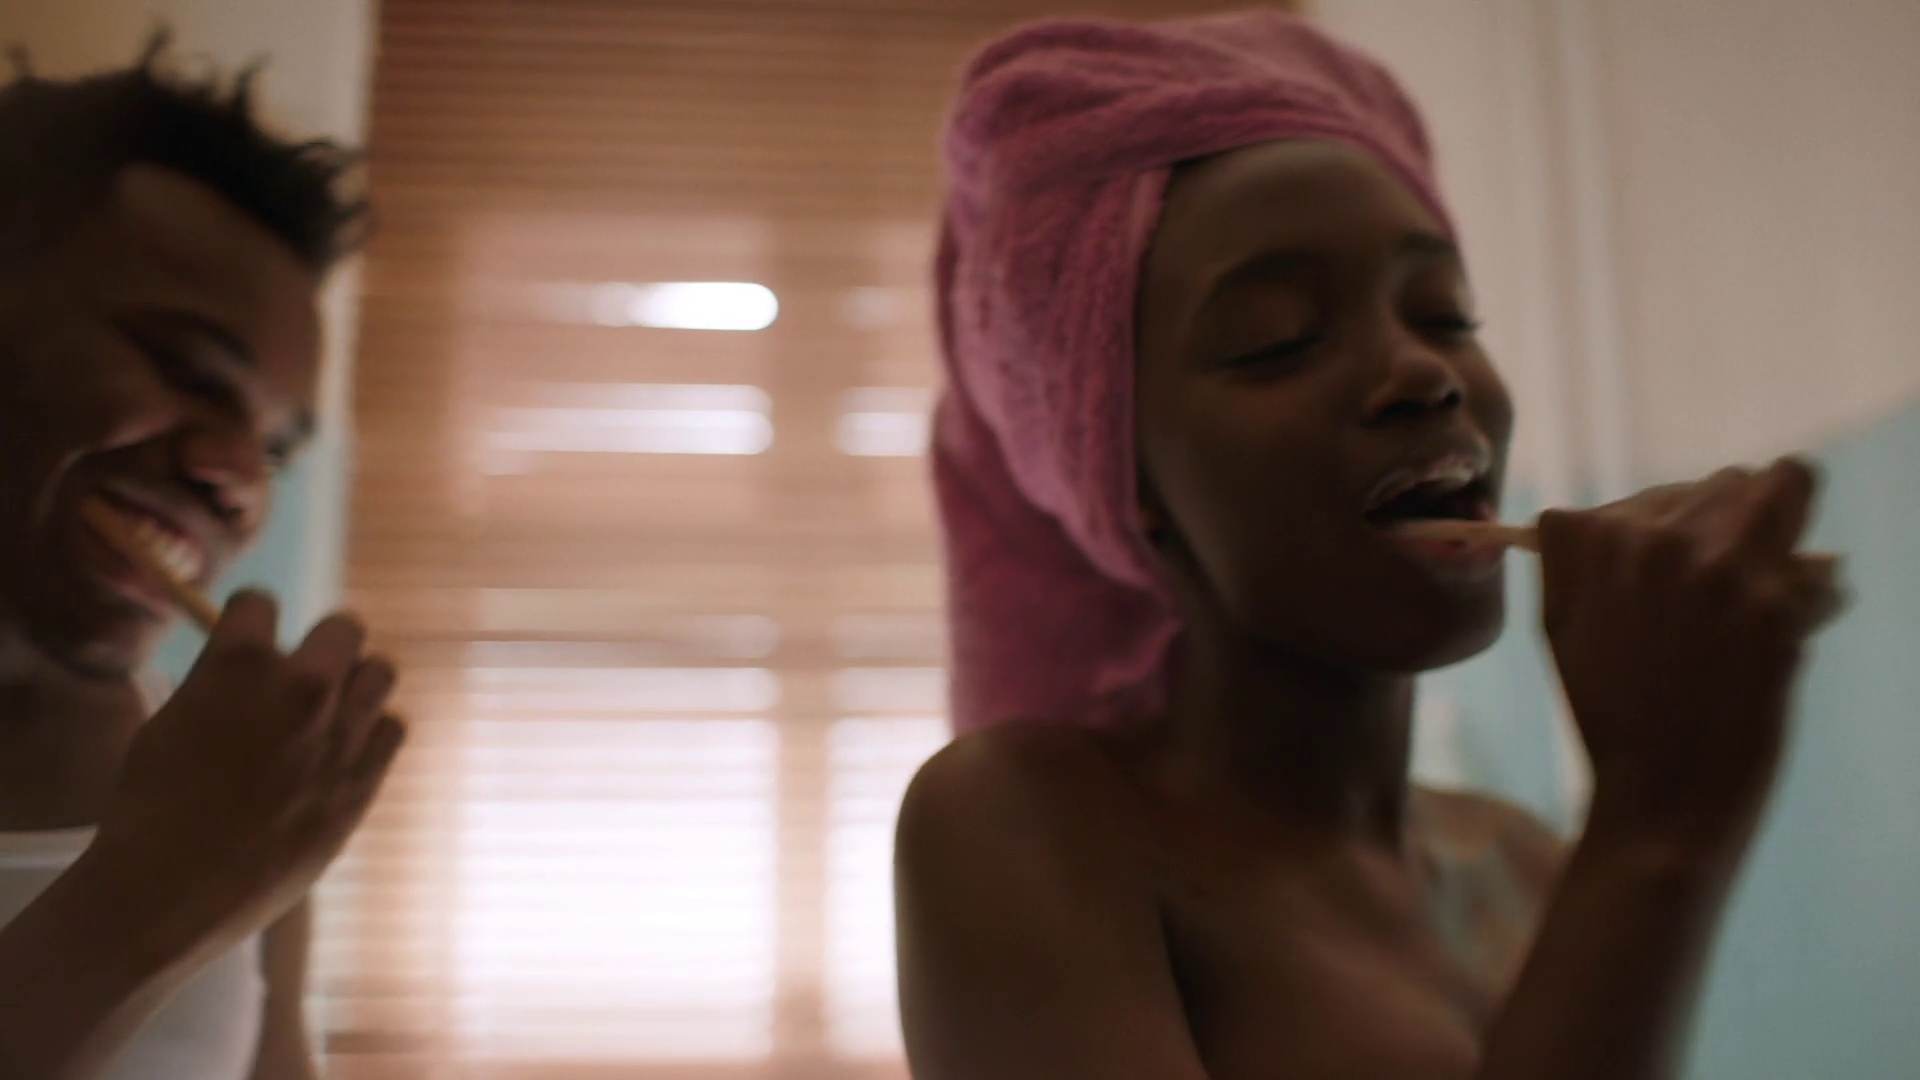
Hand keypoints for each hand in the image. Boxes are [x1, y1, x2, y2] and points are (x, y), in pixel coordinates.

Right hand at [84, 591, 404, 964]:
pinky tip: (343, 754)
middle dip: (322, 645)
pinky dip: (371, 734)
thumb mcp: (168, 723)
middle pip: (344, 627)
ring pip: (380, 672)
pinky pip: (391, 729)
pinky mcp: (363, 781)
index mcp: (239, 663)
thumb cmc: (150, 808)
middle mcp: (301, 687)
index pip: (259, 602)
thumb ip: (216, 685)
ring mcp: (340, 734)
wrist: (172, 891)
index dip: (248, 622)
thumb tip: (243, 668)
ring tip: (330, 713)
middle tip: (303, 675)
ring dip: (356, 685)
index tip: (246, 641)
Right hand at [1538, 458, 1843, 852]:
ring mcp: (1717, 569)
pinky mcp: (1774, 609)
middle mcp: (1654, 540)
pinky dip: (1815, 606)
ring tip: (1765, 604)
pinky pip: (1822, 577)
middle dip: (1737, 529)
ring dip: (1784, 543)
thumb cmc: (1612, 720)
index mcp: (1593, 539)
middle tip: (1728, 595)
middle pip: (1727, 484)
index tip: (1676, 586)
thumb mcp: (1561, 627)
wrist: (1661, 798)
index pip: (1658, 496)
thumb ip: (1577, 559)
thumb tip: (1619, 518)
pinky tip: (1792, 643)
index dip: (1677, 537)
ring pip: (1785, 487)